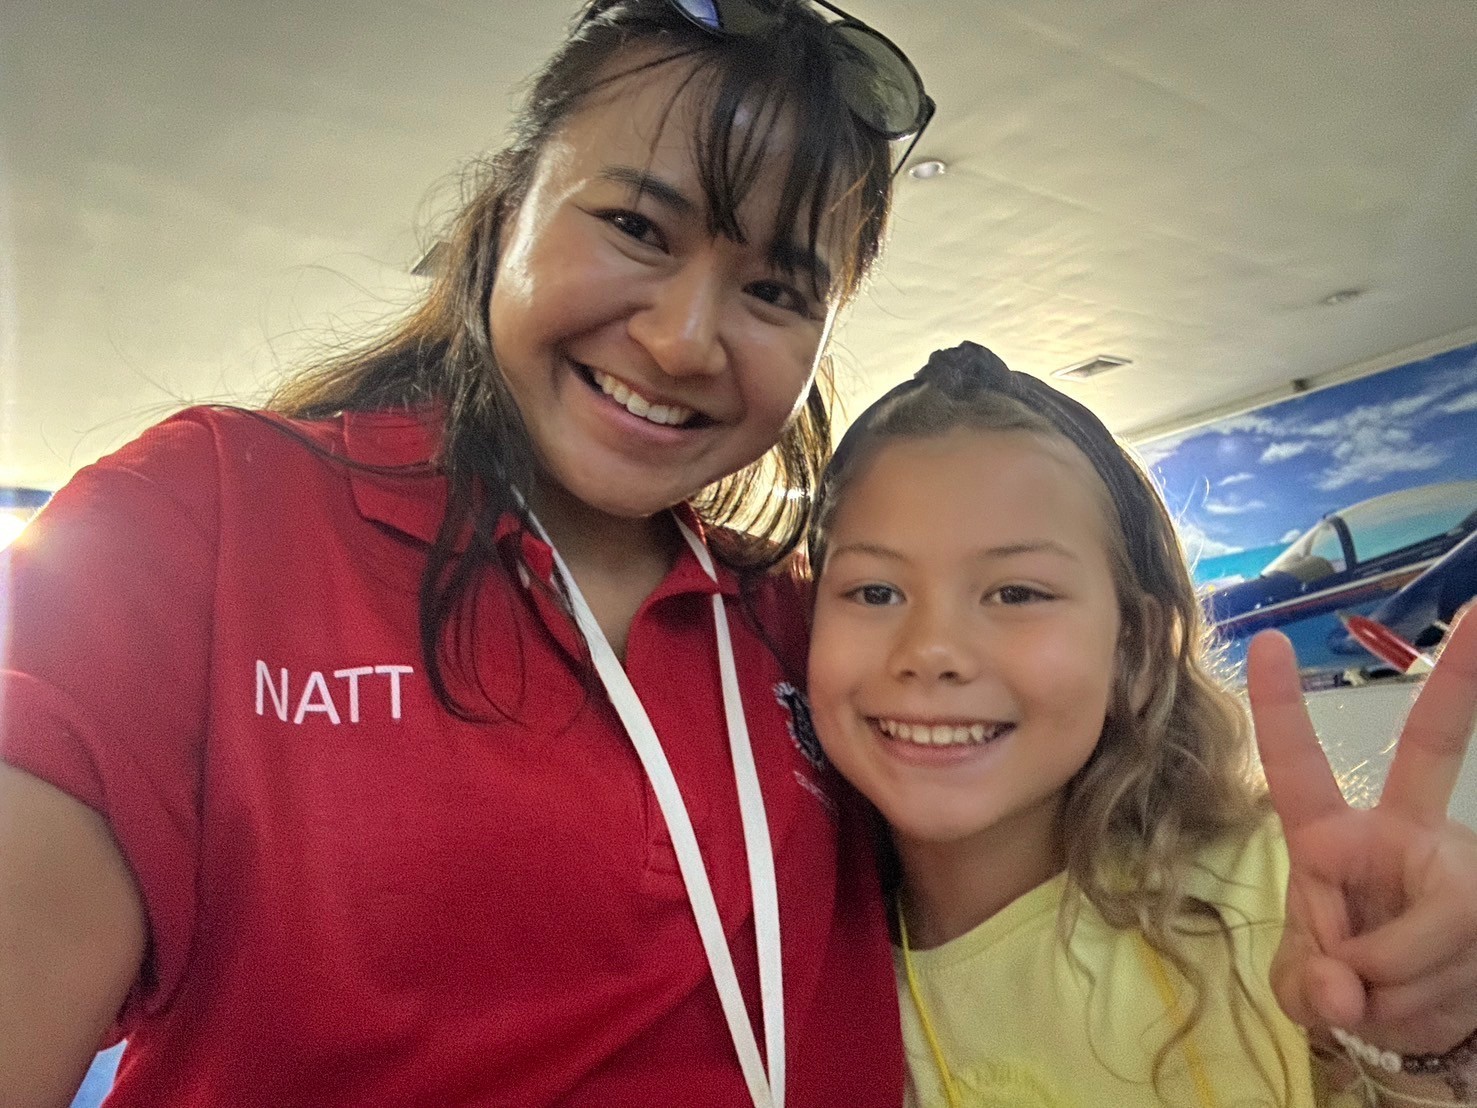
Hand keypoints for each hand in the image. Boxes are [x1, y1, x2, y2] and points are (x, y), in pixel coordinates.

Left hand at [1247, 607, 1476, 1054]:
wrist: (1424, 1029)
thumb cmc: (1350, 983)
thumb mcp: (1304, 986)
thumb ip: (1306, 981)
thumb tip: (1342, 988)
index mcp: (1335, 835)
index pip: (1298, 765)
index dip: (1280, 705)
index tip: (1268, 641)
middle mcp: (1408, 833)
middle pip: (1433, 748)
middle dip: (1458, 680)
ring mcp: (1462, 866)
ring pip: (1419, 925)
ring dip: (1389, 989)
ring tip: (1385, 999)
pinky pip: (1449, 966)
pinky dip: (1418, 1013)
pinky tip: (1424, 1009)